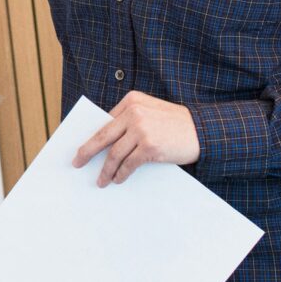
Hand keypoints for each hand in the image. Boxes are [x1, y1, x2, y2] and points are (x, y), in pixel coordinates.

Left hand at [72, 91, 199, 185]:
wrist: (203, 131)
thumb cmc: (177, 123)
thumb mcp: (151, 111)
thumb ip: (130, 119)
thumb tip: (105, 141)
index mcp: (132, 100)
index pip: (106, 121)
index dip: (92, 137)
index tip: (82, 148)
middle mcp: (134, 112)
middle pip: (103, 136)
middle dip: (87, 152)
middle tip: (77, 162)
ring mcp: (141, 129)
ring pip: (114, 153)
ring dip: (105, 170)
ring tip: (101, 180)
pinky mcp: (150, 146)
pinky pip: (128, 164)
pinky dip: (120, 174)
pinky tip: (117, 179)